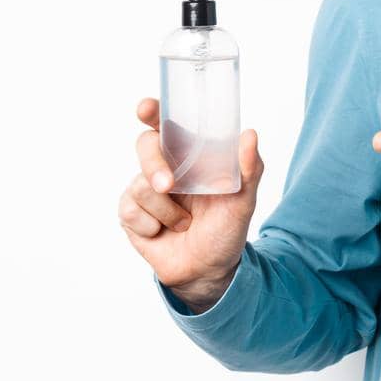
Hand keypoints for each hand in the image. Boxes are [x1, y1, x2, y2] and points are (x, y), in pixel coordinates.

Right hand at [117, 97, 264, 308]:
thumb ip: (249, 168)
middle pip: (145, 146)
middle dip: (154, 164)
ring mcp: (144, 189)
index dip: (153, 112)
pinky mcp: (131, 213)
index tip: (146, 109)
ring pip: (140, 185)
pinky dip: (152, 226)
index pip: (168, 124)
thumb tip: (250, 134)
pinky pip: (130, 210)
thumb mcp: (244, 200)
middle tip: (168, 186)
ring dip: (167, 211)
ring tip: (185, 224)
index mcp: (191, 156)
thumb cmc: (226, 229)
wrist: (209, 271)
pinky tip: (164, 233)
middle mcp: (165, 167)